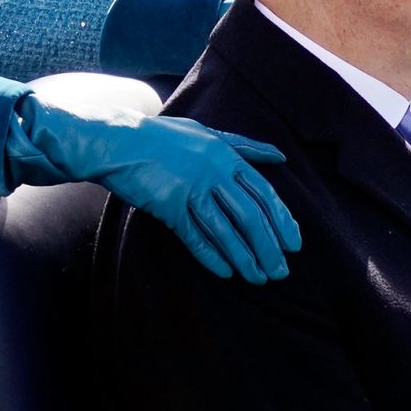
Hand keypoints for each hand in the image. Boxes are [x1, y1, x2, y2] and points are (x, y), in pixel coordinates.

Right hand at [7, 95, 300, 281]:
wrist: (117, 140)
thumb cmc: (162, 137)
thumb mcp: (206, 133)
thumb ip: (244, 146)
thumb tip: (279, 157)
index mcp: (225, 154)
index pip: (264, 192)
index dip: (282, 220)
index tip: (294, 244)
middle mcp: (213, 171)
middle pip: (250, 215)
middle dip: (269, 246)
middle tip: (281, 271)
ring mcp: (190, 188)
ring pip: (226, 229)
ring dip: (245, 257)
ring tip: (258, 278)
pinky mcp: (168, 204)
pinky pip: (195, 235)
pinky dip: (211, 255)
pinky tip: (226, 271)